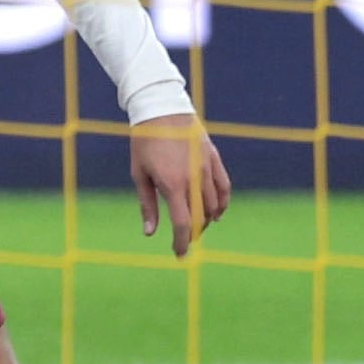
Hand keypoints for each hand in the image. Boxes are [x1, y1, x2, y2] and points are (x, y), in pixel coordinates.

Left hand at [130, 113, 231, 256]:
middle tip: (185, 240)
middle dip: (193, 233)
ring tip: (197, 226)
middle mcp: (193, 179)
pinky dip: (223, 203)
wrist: (161, 108)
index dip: (181, 243)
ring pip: (215, 205)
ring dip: (207, 220)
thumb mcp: (139, 174)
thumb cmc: (144, 142)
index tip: (179, 254)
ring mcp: (206, 168)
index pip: (183, 224)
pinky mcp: (214, 158)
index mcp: (172, 185)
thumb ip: (147, 205)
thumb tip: (149, 233)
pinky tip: (217, 212)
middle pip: (200, 218)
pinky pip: (224, 187)